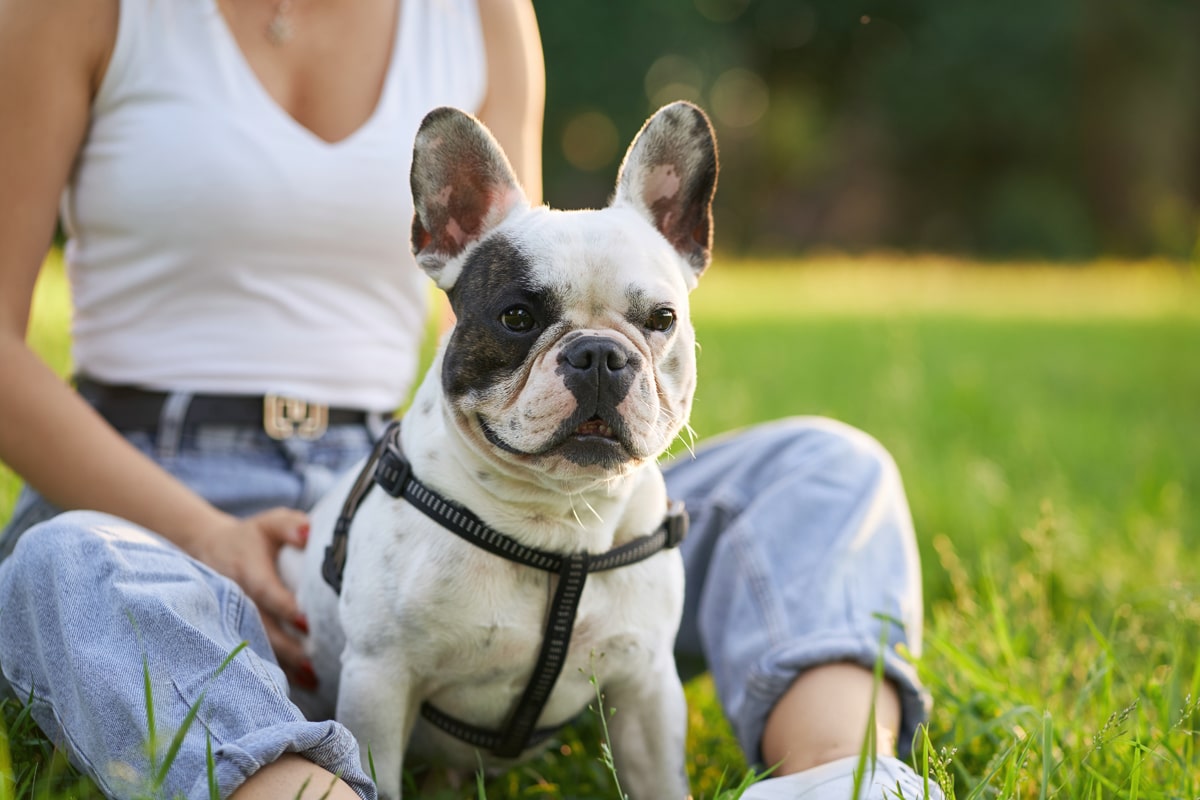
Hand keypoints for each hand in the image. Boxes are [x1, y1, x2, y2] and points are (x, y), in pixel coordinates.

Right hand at [188, 508, 312, 680]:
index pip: (266, 591)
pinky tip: (297, 683)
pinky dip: (273, 667)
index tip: (306, 622)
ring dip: (284, 663)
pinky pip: (253, 651)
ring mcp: (233, 618)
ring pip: (257, 645)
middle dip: (288, 647)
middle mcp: (237, 599)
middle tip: (315, 663)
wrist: (208, 550)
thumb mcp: (268, 523)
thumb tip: (309, 533)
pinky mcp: (234, 630)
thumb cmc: (250, 537)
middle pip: (262, 627)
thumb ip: (289, 525)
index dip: (285, 607)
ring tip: (313, 679)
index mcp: (246, 571)